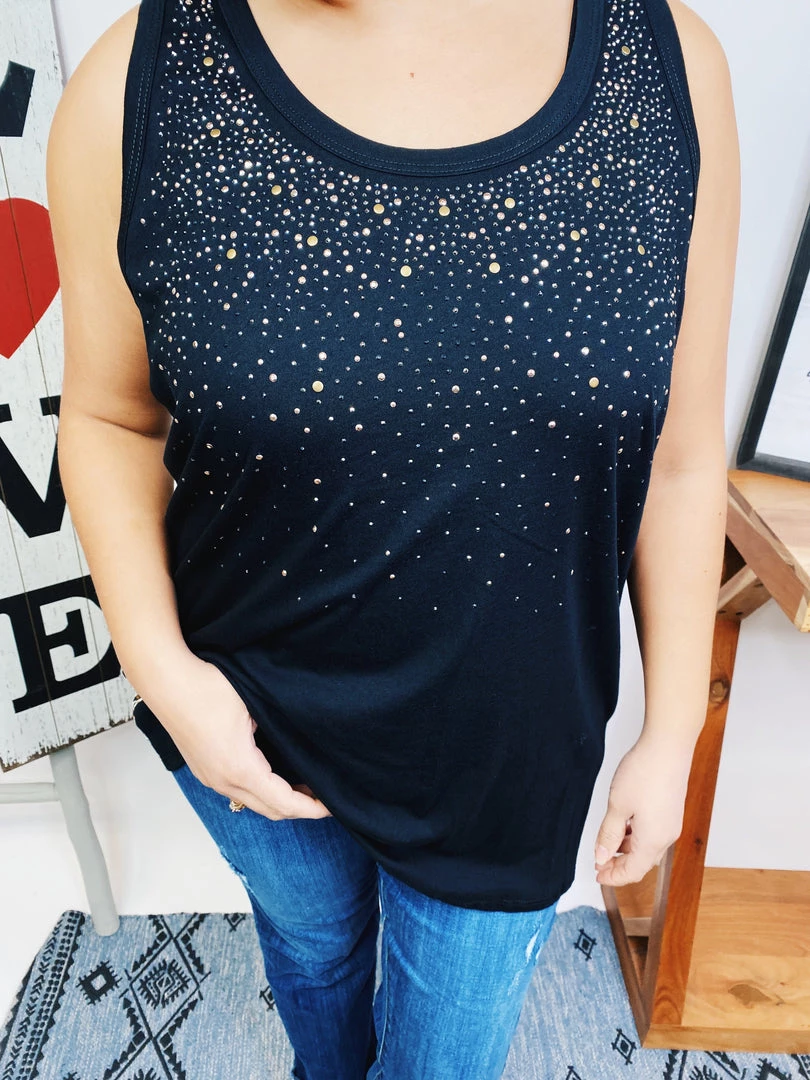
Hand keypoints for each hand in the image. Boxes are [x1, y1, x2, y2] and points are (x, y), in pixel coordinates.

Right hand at [156, 653, 332, 820]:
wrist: (167, 680)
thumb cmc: (207, 686)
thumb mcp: (255, 704)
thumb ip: (279, 728)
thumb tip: (301, 739)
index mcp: (239, 768)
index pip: (283, 802)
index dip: (311, 808)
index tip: (332, 805)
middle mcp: (223, 780)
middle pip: (269, 810)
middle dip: (300, 809)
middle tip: (324, 797)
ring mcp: (210, 778)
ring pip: (252, 802)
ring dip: (279, 801)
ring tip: (304, 787)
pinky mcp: (204, 769)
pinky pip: (238, 790)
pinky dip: (262, 792)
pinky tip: (274, 776)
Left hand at [593, 730, 695, 886]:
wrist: (668, 746)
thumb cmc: (645, 773)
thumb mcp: (617, 806)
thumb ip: (608, 834)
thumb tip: (601, 856)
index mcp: (653, 841)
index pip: (633, 872)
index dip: (614, 877)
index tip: (597, 874)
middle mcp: (667, 836)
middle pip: (642, 862)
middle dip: (619, 864)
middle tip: (599, 861)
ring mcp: (671, 823)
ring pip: (647, 847)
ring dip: (627, 848)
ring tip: (607, 841)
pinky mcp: (672, 810)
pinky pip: (653, 833)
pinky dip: (637, 835)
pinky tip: (624, 823)